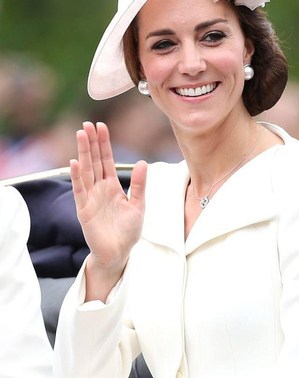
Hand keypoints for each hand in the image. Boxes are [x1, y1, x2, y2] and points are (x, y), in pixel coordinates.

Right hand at [70, 121, 146, 278]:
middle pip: (94, 161)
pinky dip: (77, 177)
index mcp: (112, 186)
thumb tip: (144, 162)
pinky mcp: (84, 210)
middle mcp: (100, 189)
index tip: (101, 126)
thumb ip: (140, 184)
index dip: (103, 143)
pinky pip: (80, 190)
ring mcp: (90, 198)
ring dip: (83, 153)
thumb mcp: (138, 205)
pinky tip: (75, 163)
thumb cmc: (128, 231)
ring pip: (86, 171)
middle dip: (91, 142)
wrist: (119, 253)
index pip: (107, 160)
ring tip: (80, 135)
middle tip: (87, 124)